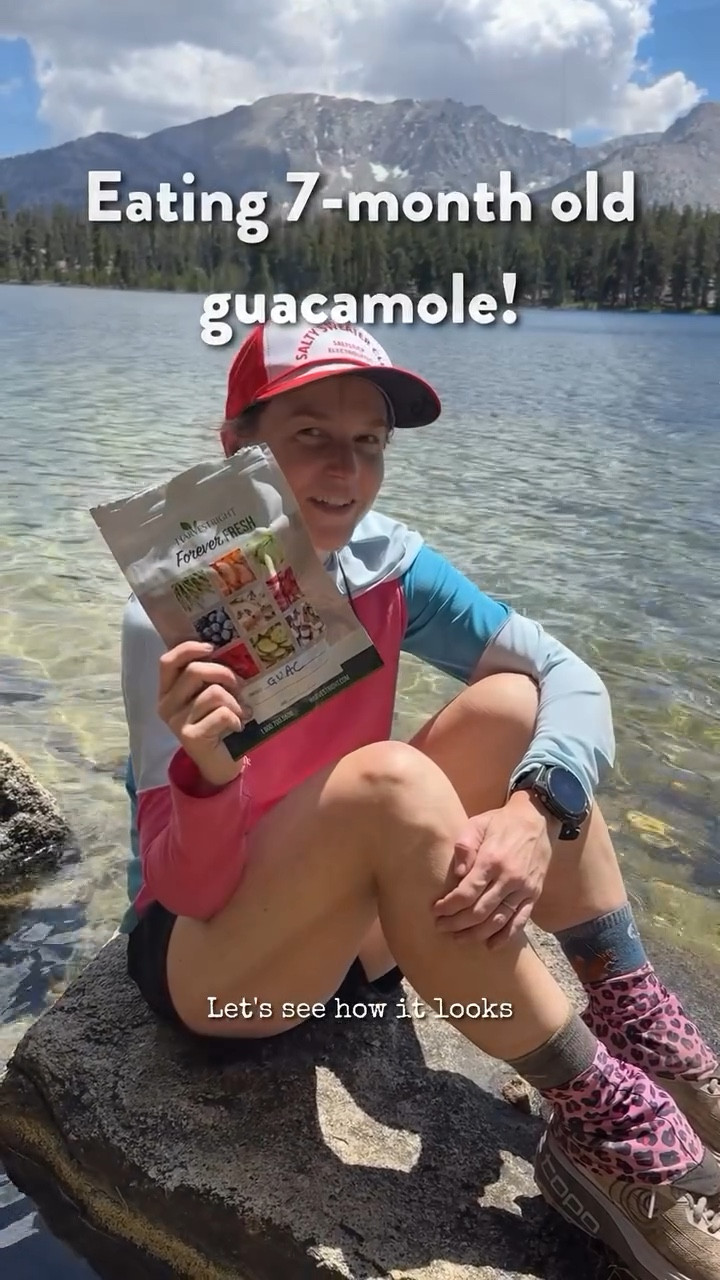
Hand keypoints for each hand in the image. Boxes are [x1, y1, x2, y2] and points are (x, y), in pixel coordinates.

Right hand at [157, 641, 249, 788]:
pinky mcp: (191, 737)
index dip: (189, 649)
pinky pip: (221, 714)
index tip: (212, 648)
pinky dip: (236, 718)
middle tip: (239, 684)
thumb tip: (227, 651)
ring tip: (240, 710)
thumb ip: (207, 678)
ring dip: (234, 700)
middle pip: (194, 671)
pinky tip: (238, 726)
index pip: (167, 661)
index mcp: (167, 691)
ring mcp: (176, 722)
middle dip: (224, 673)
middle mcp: (166, 705)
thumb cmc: (216, 724)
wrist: (218, 764)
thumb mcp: (207, 697)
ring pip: (213, 693)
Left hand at [432, 792, 556, 948]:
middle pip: (479, 911)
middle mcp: (509, 878)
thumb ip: (464, 846)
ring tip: (458, 938)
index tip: (436, 911)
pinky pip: (520, 920)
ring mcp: (524, 889)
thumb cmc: (501, 822)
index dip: (449, 906)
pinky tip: (490, 945)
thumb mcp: (477, 824)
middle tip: (441, 927)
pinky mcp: (534, 894)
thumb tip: (458, 873)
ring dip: (476, 934)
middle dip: (457, 923)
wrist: (538, 819)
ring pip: (498, 920)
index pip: (467, 893)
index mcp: (492, 860)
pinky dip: (505, 936)